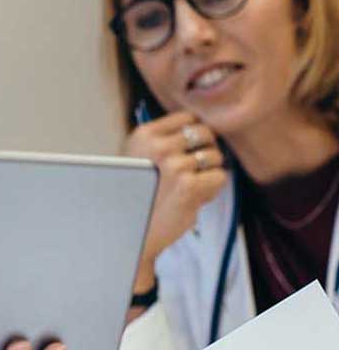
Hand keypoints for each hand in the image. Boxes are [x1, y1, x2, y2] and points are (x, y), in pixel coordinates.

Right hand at [124, 111, 226, 290]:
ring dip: (209, 173)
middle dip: (206, 151)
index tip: (188, 151)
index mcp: (144, 135)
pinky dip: (213, 190)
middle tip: (194, 170)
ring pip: (216, 157)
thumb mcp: (139, 158)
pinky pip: (220, 177)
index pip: (188, 118)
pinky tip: (194, 199)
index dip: (194, 135)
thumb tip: (203, 128)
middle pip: (206, 134)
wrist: (129, 231)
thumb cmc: (136, 195)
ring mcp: (174, 165)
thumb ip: (163, 141)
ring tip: (189, 187)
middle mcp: (158, 146)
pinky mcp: (189, 186)